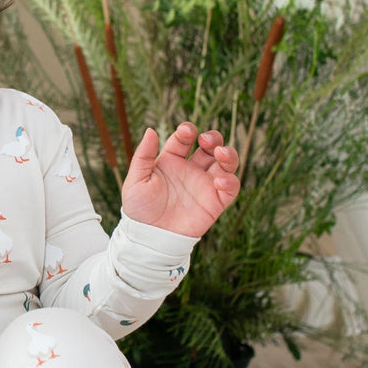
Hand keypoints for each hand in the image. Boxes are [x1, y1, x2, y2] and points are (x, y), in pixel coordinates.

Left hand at [121, 122, 239, 237]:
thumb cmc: (139, 209)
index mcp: (171, 160)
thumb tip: (150, 130)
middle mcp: (190, 169)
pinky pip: (231, 187)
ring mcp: (204, 184)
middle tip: (207, 140)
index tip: (186, 131)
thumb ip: (143, 155)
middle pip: (210, 146)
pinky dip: (231, 180)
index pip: (184, 139)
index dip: (187, 131)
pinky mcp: (215, 202)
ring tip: (221, 153)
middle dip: (213, 138)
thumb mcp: (136, 180)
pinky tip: (219, 180)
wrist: (149, 237)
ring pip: (225, 163)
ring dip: (228, 154)